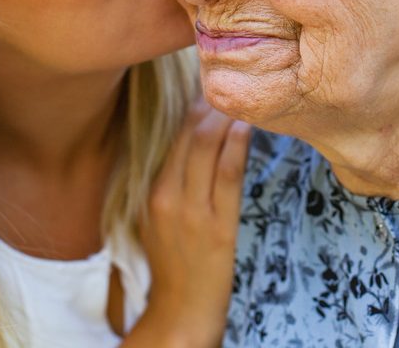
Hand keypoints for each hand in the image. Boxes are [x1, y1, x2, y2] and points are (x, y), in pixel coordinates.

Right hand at [126, 100, 250, 347]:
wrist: (180, 311)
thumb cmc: (173, 260)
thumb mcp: (159, 215)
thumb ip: (171, 179)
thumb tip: (195, 138)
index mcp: (151, 190)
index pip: (174, 134)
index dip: (194, 105)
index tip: (212, 86)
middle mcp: (166, 194)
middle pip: (189, 132)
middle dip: (212, 103)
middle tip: (233, 86)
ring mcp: (191, 210)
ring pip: (207, 146)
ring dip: (227, 117)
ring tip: (244, 100)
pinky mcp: (217, 225)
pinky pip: (228, 173)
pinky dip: (237, 144)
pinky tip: (247, 127)